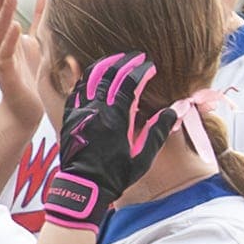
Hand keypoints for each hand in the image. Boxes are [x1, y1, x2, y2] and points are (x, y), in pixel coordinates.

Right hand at [0, 0, 45, 127]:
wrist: (26, 108)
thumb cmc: (31, 73)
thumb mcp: (37, 39)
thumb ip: (40, 15)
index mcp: (5, 36)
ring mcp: (1, 58)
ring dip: (5, 13)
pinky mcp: (7, 73)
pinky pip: (5, 54)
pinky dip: (10, 39)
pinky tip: (15, 27)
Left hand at [42, 52, 176, 231]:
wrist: (84, 187)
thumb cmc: (116, 175)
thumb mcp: (143, 158)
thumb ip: (158, 132)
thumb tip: (173, 111)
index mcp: (117, 118)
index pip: (129, 82)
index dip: (141, 70)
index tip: (150, 66)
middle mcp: (97, 110)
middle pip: (110, 73)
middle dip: (125, 61)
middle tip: (137, 56)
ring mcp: (81, 111)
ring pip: (91, 77)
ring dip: (105, 64)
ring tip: (117, 59)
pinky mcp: (70, 116)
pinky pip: (76, 89)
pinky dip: (86, 76)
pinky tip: (93, 73)